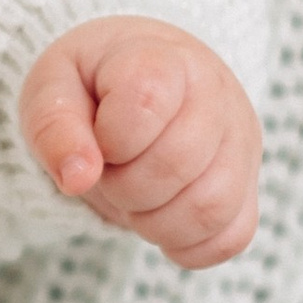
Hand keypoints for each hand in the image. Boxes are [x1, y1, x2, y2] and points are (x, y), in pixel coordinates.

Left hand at [18, 16, 259, 268]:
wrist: (140, 83)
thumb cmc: (93, 86)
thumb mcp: (53, 87)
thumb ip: (53, 126)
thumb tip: (77, 178)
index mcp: (164, 58)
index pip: (145, 103)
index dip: (109, 138)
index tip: (98, 135)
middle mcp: (217, 95)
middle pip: (178, 164)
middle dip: (124, 185)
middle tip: (110, 170)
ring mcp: (241, 142)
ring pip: (211, 207)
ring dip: (154, 222)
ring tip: (134, 196)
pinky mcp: (250, 185)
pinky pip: (232, 236)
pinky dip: (187, 244)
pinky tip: (160, 218)